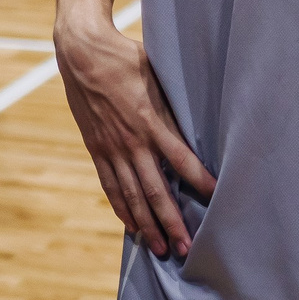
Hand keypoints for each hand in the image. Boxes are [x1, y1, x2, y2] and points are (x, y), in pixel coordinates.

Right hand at [55, 14, 216, 258]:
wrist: (81, 51)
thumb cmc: (125, 58)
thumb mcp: (157, 77)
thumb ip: (172, 108)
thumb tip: (195, 129)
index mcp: (150, 121)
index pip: (181, 160)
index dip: (200, 181)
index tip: (217, 199)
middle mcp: (131, 141)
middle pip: (155, 190)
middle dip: (172, 221)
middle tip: (186, 248)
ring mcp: (111, 147)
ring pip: (131, 194)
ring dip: (147, 224)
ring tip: (159, 248)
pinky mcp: (96, 147)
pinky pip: (110, 184)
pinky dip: (121, 207)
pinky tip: (130, 225)